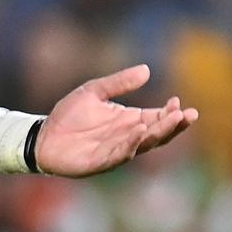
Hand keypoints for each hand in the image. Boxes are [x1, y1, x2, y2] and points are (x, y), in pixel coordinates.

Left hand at [36, 64, 197, 177]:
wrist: (43, 136)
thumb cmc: (69, 115)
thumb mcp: (94, 91)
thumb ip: (119, 83)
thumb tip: (146, 69)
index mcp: (129, 120)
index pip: (157, 118)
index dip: (170, 112)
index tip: (179, 102)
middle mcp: (127, 137)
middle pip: (157, 133)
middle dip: (173, 125)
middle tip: (188, 115)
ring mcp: (116, 150)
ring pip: (143, 144)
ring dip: (158, 133)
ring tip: (171, 120)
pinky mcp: (101, 162)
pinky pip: (120, 153)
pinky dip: (132, 143)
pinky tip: (140, 131)